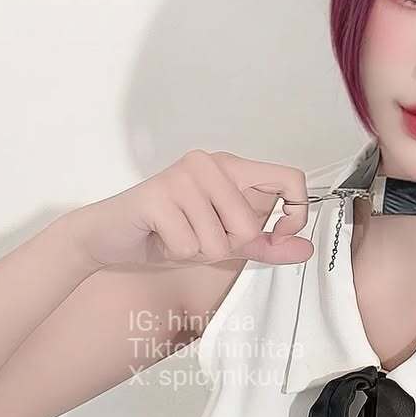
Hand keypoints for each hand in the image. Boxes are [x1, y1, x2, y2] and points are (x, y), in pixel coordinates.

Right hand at [62, 150, 314, 269]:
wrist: (110, 235)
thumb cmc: (168, 232)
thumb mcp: (226, 240)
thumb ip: (266, 243)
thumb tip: (306, 248)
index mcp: (231, 167)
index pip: (290, 178)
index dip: (295, 213)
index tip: (278, 232)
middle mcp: (209, 164)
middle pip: (249, 225)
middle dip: (225, 246)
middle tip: (197, 235)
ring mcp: (183, 177)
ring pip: (218, 240)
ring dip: (197, 251)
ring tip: (176, 234)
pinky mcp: (159, 196)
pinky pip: (189, 246)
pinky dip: (175, 253)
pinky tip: (160, 236)